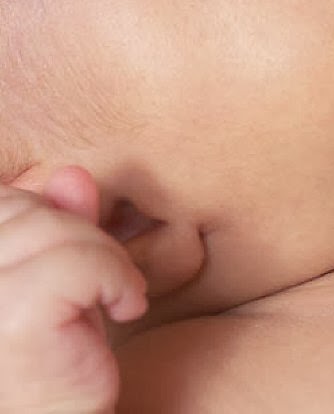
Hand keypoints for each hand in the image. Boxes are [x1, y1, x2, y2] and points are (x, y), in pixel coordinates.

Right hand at [0, 166, 146, 413]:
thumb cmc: (53, 356)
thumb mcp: (54, 276)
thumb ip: (57, 222)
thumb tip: (73, 174)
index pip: (6, 201)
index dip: (47, 220)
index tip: (67, 268)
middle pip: (28, 208)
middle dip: (77, 234)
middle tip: (96, 285)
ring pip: (58, 229)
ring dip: (104, 257)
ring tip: (112, 299)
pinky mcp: (17, 315)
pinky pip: (82, 260)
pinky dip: (117, 278)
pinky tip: (125, 310)